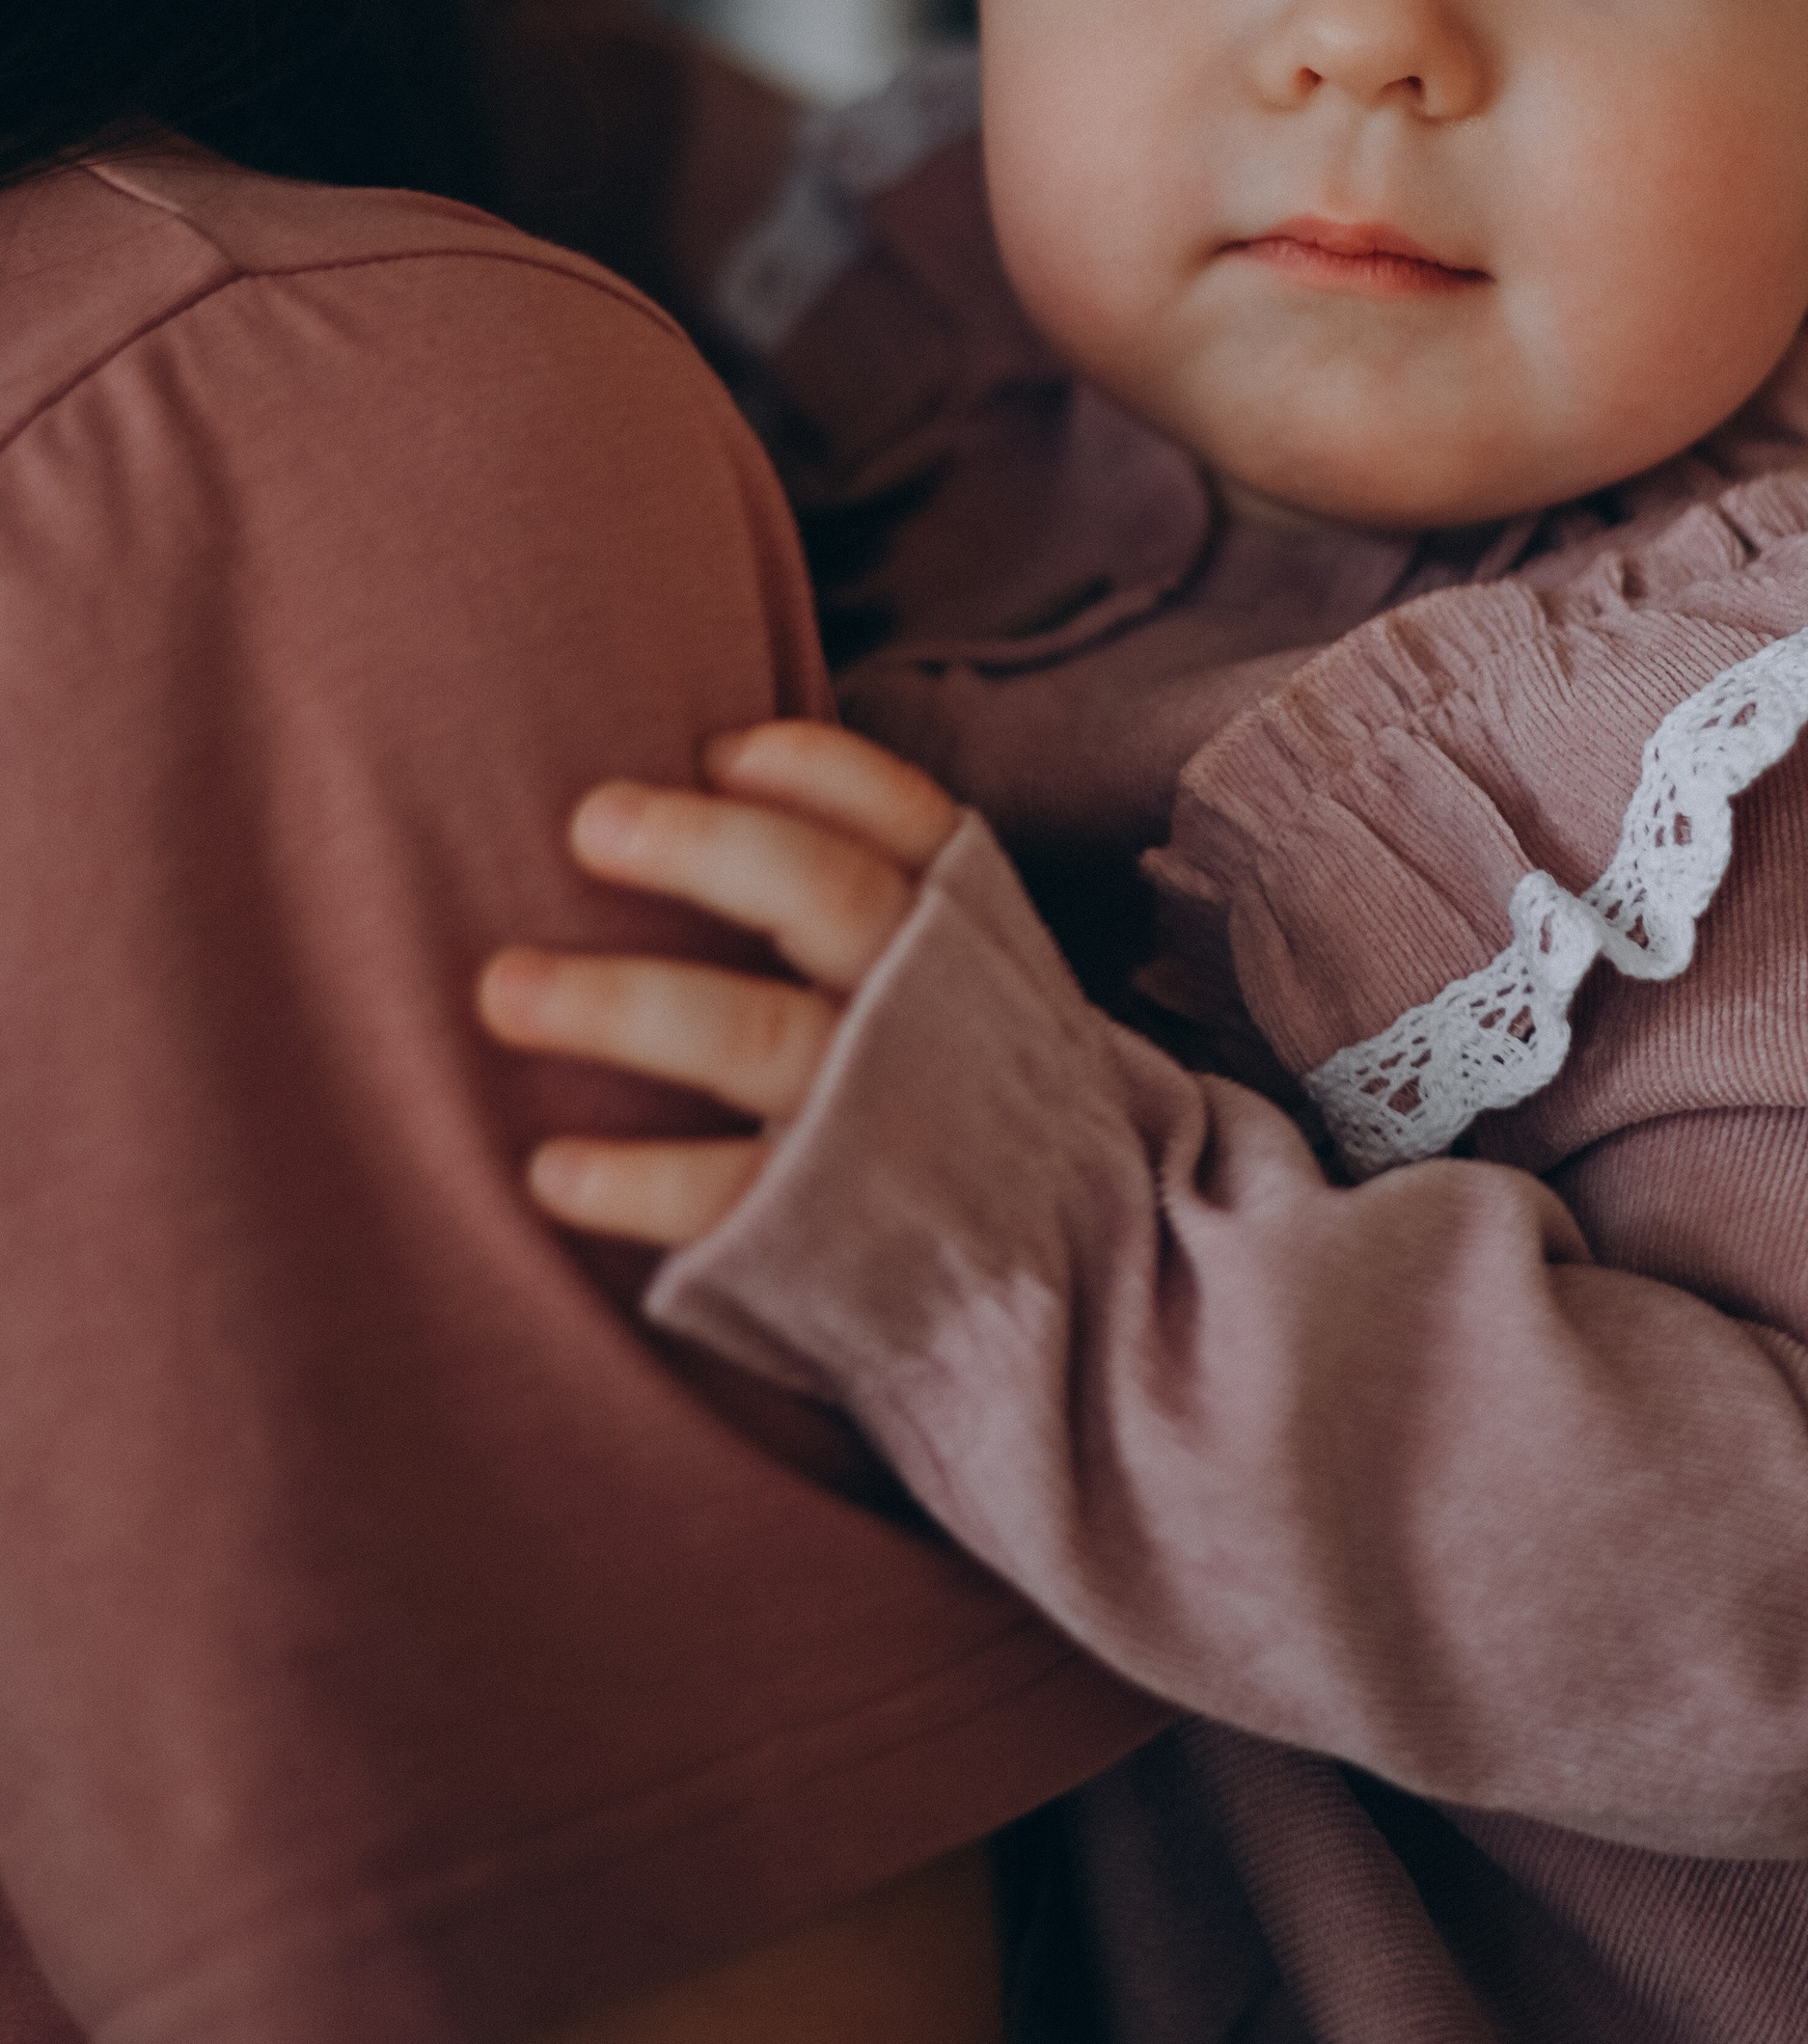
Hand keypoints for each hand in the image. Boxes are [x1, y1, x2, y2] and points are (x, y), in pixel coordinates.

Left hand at [479, 724, 958, 1248]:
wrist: (1070, 1291)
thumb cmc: (961, 1099)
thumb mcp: (970, 986)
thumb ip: (880, 906)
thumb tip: (700, 790)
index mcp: (973, 938)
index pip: (906, 821)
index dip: (813, 771)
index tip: (714, 752)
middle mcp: (941, 1014)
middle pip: (830, 896)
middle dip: (705, 849)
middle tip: (586, 821)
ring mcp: (892, 1123)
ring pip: (759, 1035)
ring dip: (623, 1004)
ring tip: (501, 989)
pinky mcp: (839, 1235)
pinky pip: (728, 1195)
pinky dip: (636, 1180)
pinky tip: (550, 1169)